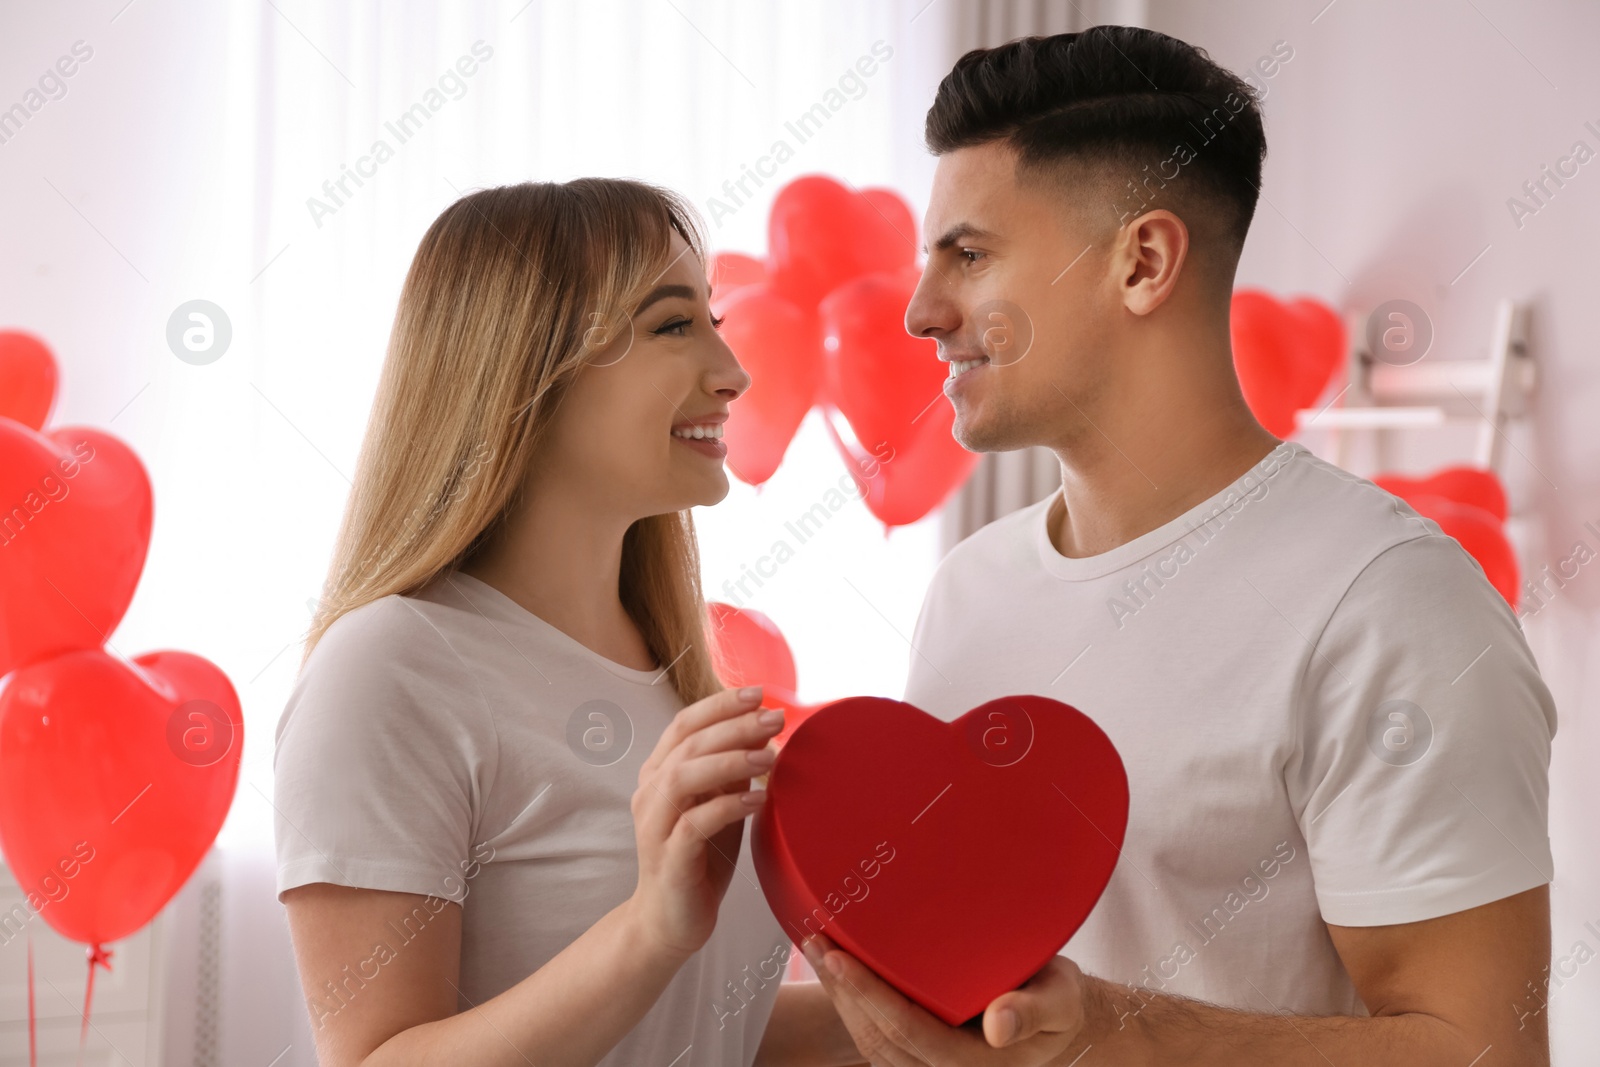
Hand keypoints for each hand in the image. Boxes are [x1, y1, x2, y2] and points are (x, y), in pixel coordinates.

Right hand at [628, 685, 783, 959]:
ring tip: (768, 756)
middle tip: (775, 719)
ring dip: (728, 760)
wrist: (669, 921)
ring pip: (683, 777)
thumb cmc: (700, 858)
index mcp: (660, 774)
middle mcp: (650, 793)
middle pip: (687, 744)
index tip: (759, 693)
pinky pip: (693, 824)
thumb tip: (765, 730)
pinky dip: (727, 806)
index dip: (719, 705)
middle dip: (733, 725)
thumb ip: (732, 770)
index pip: (684, 724)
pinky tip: (757, 799)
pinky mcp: (668, 859)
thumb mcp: (718, 804)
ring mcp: (655, 826)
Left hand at [802, 933, 1096, 1065]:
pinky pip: (875, 1038)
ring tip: (818, 950)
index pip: (910, 1030)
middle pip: (879, 1038)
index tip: (840, 958)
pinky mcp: (918, 1054)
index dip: (870, 995)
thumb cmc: (1057, 999)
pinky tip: (839, 974)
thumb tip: (998, 1025)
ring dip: (840, 998)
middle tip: (817, 941)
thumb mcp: (1060, 999)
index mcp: (977, 1064)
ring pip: (870, 1042)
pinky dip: (852, 1005)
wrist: (1058, 1014)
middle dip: (842, 991)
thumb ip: (1033, 1010)